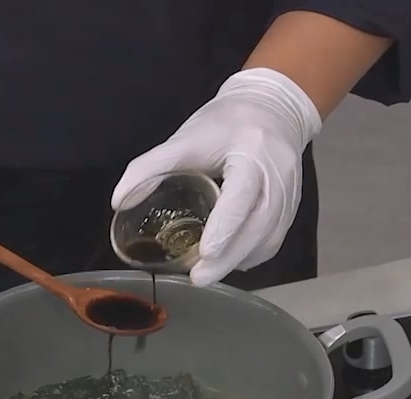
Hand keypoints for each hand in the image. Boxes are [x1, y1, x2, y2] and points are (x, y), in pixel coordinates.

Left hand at [112, 69, 321, 285]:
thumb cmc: (225, 124)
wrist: (273, 109)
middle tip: (198, 277)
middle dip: (228, 257)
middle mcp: (278, 176)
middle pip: (258, 226)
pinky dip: (249, 255)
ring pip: (268, 239)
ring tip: (207, 272)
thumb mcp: (186, 138)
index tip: (204, 253)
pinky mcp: (291, 208)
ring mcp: (290, 195)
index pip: (241, 196)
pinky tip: (227, 261)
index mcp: (253, 152)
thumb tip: (118, 201)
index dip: (224, 227)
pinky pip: (272, 241)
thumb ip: (151, 167)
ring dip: (237, 260)